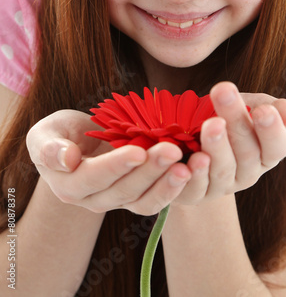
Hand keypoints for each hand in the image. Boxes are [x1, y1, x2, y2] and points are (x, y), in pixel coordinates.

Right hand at [26, 110, 191, 215]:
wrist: (77, 142)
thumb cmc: (60, 134)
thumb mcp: (45, 133)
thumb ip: (49, 146)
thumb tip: (66, 159)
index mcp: (68, 185)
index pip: (93, 178)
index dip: (115, 166)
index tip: (138, 151)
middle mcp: (93, 200)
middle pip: (123, 191)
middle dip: (150, 171)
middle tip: (173, 150)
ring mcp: (116, 201)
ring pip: (143, 201)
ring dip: (167, 185)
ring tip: (188, 166)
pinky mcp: (135, 197)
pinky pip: (154, 199)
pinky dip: (173, 188)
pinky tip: (191, 169)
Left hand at [172, 82, 285, 204]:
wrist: (189, 143)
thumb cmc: (227, 120)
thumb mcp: (249, 108)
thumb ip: (270, 107)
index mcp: (265, 154)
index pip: (276, 147)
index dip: (272, 131)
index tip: (263, 109)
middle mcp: (246, 174)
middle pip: (247, 153)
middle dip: (237, 123)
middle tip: (225, 94)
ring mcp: (221, 186)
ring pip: (222, 170)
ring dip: (217, 147)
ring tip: (211, 124)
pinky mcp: (194, 194)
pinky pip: (196, 187)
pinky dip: (195, 173)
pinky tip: (191, 157)